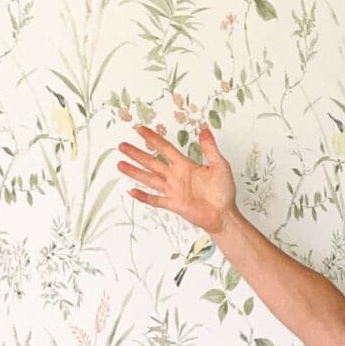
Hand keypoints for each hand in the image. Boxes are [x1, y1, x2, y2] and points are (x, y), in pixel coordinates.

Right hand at [116, 121, 235, 235]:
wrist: (223, 215)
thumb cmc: (223, 192)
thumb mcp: (220, 165)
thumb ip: (210, 148)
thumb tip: (205, 130)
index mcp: (185, 166)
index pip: (165, 149)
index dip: (153, 139)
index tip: (141, 130)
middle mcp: (176, 176)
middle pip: (151, 162)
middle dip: (136, 154)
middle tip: (122, 146)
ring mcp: (173, 190)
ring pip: (149, 179)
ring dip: (135, 172)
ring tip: (121, 164)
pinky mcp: (173, 204)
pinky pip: (155, 200)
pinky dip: (144, 197)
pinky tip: (133, 192)